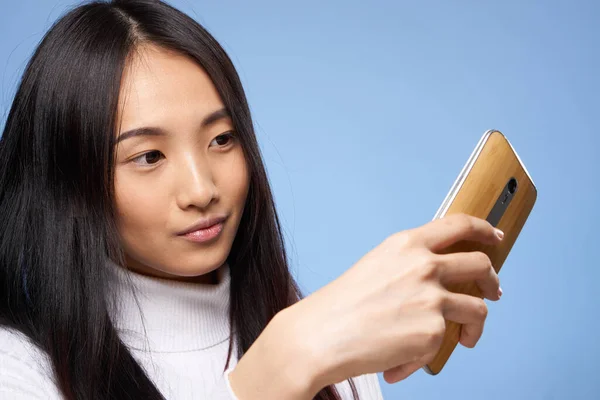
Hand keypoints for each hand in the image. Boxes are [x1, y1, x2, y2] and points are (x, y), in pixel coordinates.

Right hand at [283, 213, 502, 389]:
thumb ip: (410, 264)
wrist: (321, 335)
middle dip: (491, 280)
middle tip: (491, 292)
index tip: (494, 237)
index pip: (459, 224)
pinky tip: (404, 362)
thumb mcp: (377, 266)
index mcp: (407, 245)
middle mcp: (424, 265)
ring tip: (465, 339)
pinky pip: (447, 343)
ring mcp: (432, 298)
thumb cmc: (341, 305)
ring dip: (475, 326)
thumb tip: (439, 277)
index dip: (484, 229)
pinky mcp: (433, 331)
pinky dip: (428, 355)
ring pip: (478, 309)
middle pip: (481, 264)